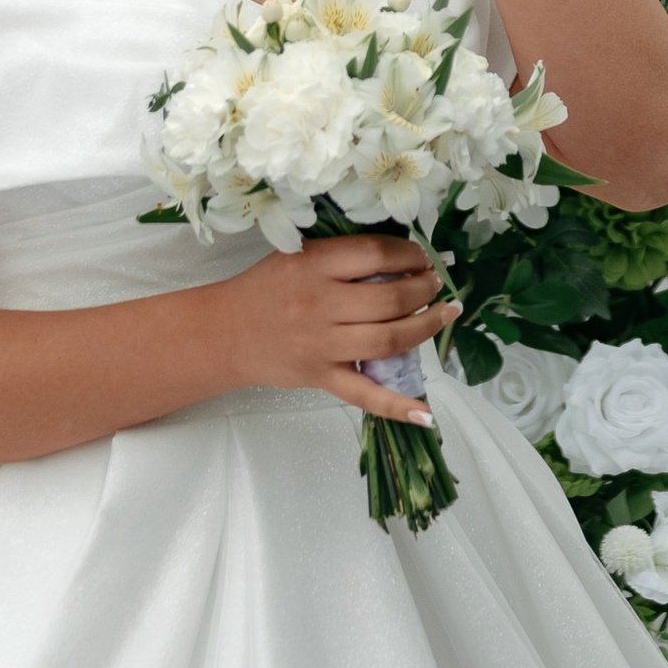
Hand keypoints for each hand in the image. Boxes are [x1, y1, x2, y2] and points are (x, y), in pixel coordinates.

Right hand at [212, 233, 457, 419]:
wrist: (225, 332)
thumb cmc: (266, 288)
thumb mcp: (298, 257)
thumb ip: (342, 257)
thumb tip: (401, 258)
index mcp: (314, 265)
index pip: (376, 254)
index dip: (410, 255)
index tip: (422, 257)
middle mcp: (320, 304)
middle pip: (390, 298)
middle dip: (424, 289)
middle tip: (437, 285)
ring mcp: (323, 345)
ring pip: (389, 340)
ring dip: (426, 327)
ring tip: (443, 314)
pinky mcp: (322, 377)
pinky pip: (365, 394)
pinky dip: (397, 406)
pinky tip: (425, 413)